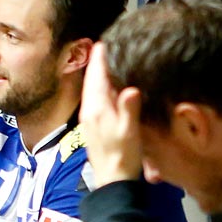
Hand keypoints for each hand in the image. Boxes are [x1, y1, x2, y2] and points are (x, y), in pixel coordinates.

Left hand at [80, 43, 144, 187]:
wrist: (112, 181)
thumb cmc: (123, 156)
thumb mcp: (129, 132)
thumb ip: (129, 109)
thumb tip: (131, 89)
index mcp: (97, 108)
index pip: (96, 76)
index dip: (100, 57)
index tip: (104, 40)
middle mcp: (90, 110)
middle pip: (92, 79)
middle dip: (98, 61)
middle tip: (106, 43)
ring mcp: (90, 117)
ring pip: (93, 88)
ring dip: (99, 72)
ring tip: (108, 57)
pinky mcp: (94, 124)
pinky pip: (96, 97)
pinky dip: (101, 85)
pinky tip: (110, 83)